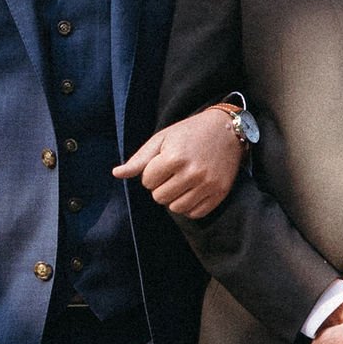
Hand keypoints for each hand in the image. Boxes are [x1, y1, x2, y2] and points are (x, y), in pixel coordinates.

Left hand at [115, 104, 243, 219]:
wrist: (227, 130)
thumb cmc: (189, 133)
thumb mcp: (162, 139)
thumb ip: (139, 159)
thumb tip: (116, 174)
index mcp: (174, 157)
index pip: (147, 182)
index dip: (151, 173)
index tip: (163, 162)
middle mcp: (192, 173)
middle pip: (160, 197)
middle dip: (161, 187)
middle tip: (172, 173)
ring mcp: (208, 184)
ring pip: (176, 208)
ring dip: (174, 198)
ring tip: (181, 181)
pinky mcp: (220, 193)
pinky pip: (195, 213)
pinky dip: (189, 206)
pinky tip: (192, 190)